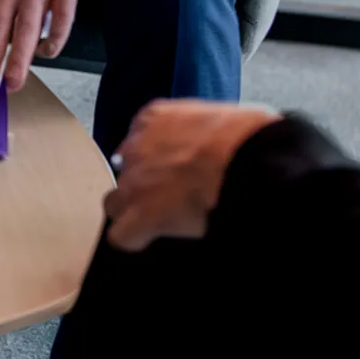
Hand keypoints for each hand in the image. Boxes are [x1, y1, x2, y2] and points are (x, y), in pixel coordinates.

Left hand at [104, 99, 280, 251]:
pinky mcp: (140, 216)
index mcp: (153, 118)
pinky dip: (135, 239)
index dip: (156, 160)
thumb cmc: (243, 136)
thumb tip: (207, 148)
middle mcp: (135, 147)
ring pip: (116, 204)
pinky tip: (152, 240)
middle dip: (142, 185)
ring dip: (133, 212)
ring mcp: (133, 182)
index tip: (174, 170)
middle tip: (171, 196)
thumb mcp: (215, 118)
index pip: (139, 140)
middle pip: (124, 172)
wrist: (244, 161)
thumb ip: (198, 131)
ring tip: (161, 221)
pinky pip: (122, 235)